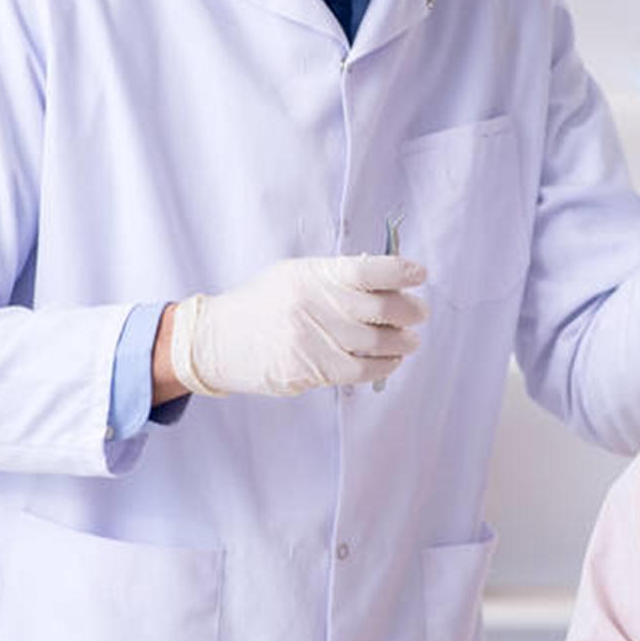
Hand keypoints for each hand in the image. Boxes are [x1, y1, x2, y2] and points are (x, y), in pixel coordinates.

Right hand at [169, 255, 429, 397]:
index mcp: (312, 275)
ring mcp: (312, 340)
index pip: (367, 270)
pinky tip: (392, 360)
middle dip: (410, 311)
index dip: (401, 272)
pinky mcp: (309, 370)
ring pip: (376, 343)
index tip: (419, 274)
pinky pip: (360, 370)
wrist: (219, 340)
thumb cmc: (262, 303)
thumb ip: (335, 277)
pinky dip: (384, 365)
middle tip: (420, 313)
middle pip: (381, 309)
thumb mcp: (294, 275)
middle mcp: (314, 305)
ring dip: (402, 342)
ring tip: (410, 339)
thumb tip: (387, 282)